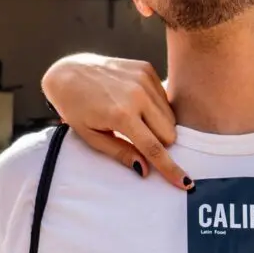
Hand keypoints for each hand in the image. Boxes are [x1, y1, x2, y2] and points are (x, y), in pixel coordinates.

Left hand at [42, 55, 190, 188]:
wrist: (68, 72)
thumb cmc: (75, 108)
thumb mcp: (91, 136)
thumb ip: (120, 152)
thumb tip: (143, 169)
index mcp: (122, 115)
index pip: (153, 148)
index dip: (170, 168)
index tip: (185, 183)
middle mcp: (137, 95)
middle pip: (169, 133)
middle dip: (159, 143)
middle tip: (137, 138)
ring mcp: (143, 79)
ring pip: (170, 116)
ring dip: (159, 125)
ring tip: (135, 119)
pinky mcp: (146, 69)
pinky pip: (164, 98)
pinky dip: (155, 107)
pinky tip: (136, 104)